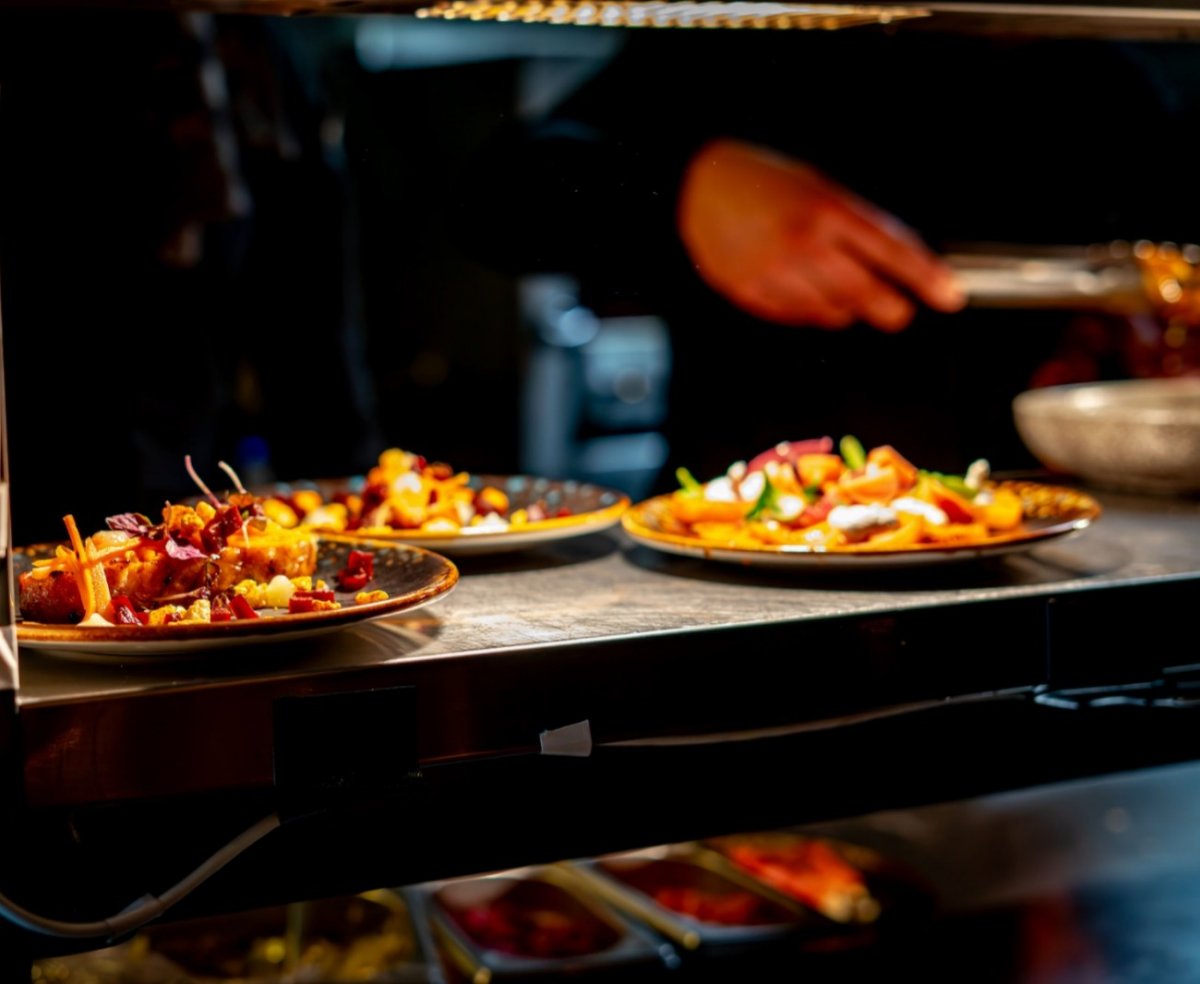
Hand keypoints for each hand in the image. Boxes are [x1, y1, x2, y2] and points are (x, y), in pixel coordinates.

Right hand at [677, 139, 964, 330]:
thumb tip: (897, 266)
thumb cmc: (766, 182)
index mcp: (827, 210)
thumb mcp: (820, 188)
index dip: (926, 278)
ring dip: (847, 307)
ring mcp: (777, 273)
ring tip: (834, 284)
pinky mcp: (753, 294)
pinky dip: (812, 310)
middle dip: (891, 308)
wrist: (699, 186)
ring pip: (835, 313)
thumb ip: (857, 227)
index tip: (950, 296)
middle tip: (897, 309)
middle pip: (868, 296)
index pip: (892, 252)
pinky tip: (803, 286)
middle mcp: (804, 245)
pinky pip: (800, 317)